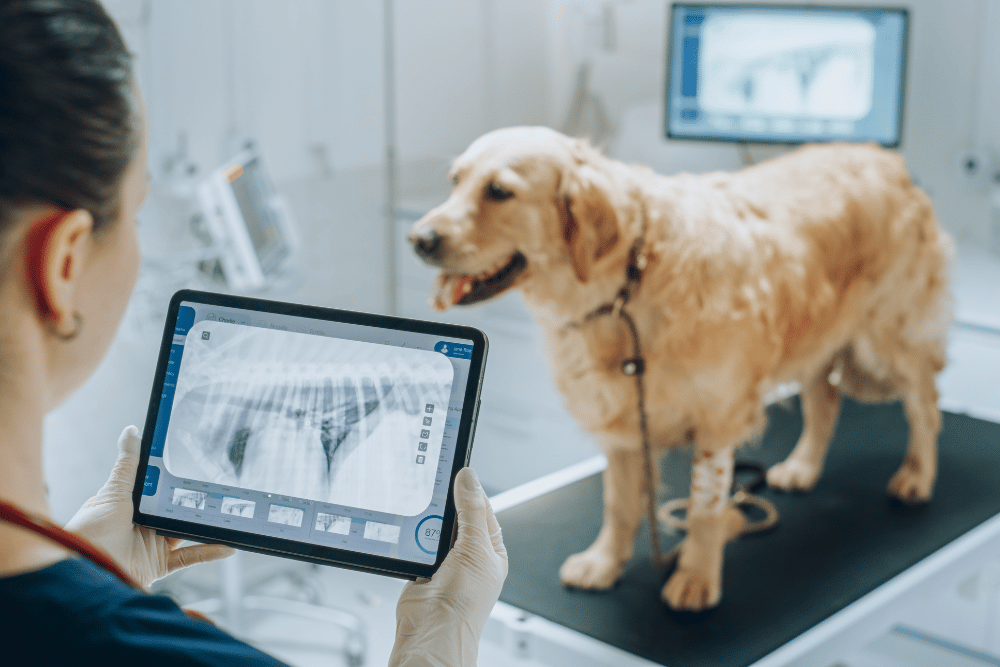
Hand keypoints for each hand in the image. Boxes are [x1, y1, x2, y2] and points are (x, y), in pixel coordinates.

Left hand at [65, 426, 233, 587]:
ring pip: (187, 531)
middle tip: (221, 487)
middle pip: (176, 508)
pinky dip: (209, 551)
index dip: (176, 476)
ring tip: (229, 513)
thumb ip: (128, 466)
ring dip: (207, 524)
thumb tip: (131, 431)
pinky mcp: (159, 564)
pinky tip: (227, 545)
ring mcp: (152, 544)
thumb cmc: (91, 531)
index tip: (197, 463)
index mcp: (131, 504)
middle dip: (197, 500)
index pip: (158, 486)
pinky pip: (189, 557)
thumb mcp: (113, 493)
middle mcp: (143, 523)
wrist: (84, 570)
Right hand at [389, 468, 507, 666]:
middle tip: (435, 488)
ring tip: (422, 512)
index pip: (482, 509)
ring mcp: (445, 562)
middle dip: (445, 505)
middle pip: (456, 516)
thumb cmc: (464, 605)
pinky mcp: (422, 568)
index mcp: (491, 550)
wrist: (432, 632)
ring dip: (427, 522)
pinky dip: (412, 536)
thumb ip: (471, 511)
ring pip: (434, 528)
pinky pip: (416, 542)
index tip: (458, 473)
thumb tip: (469, 479)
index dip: (470, 490)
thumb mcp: (475, 549)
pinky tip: (411, 530)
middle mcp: (469, 556)